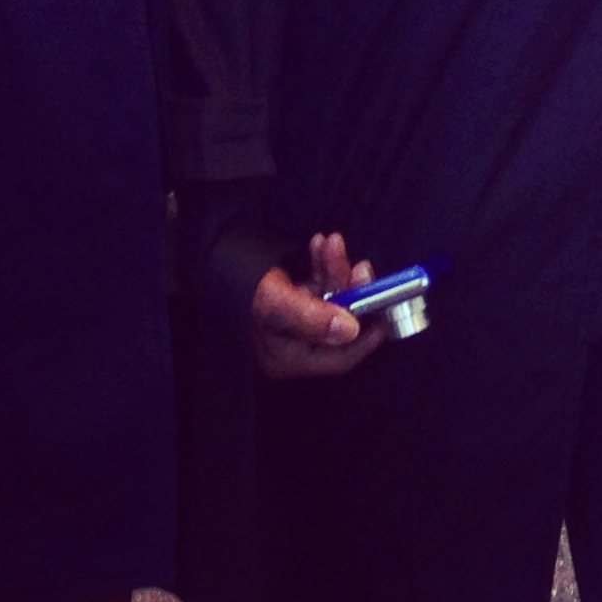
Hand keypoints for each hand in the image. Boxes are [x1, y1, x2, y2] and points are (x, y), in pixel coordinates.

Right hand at [251, 232, 384, 380]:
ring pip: (332, 296)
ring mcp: (297, 321)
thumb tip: (351, 329)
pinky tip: (319, 244)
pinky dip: (322, 264)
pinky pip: (318, 283)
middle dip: (349, 289)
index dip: (365, 339)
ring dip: (336, 268)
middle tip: (360, 264)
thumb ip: (312, 317)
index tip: (385, 314)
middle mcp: (296, 344)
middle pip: (339, 322)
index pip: (338, 359)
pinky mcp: (295, 299)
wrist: (215, 260)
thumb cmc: (241, 288)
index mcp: (288, 358)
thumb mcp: (276, 303)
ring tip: (331, 242)